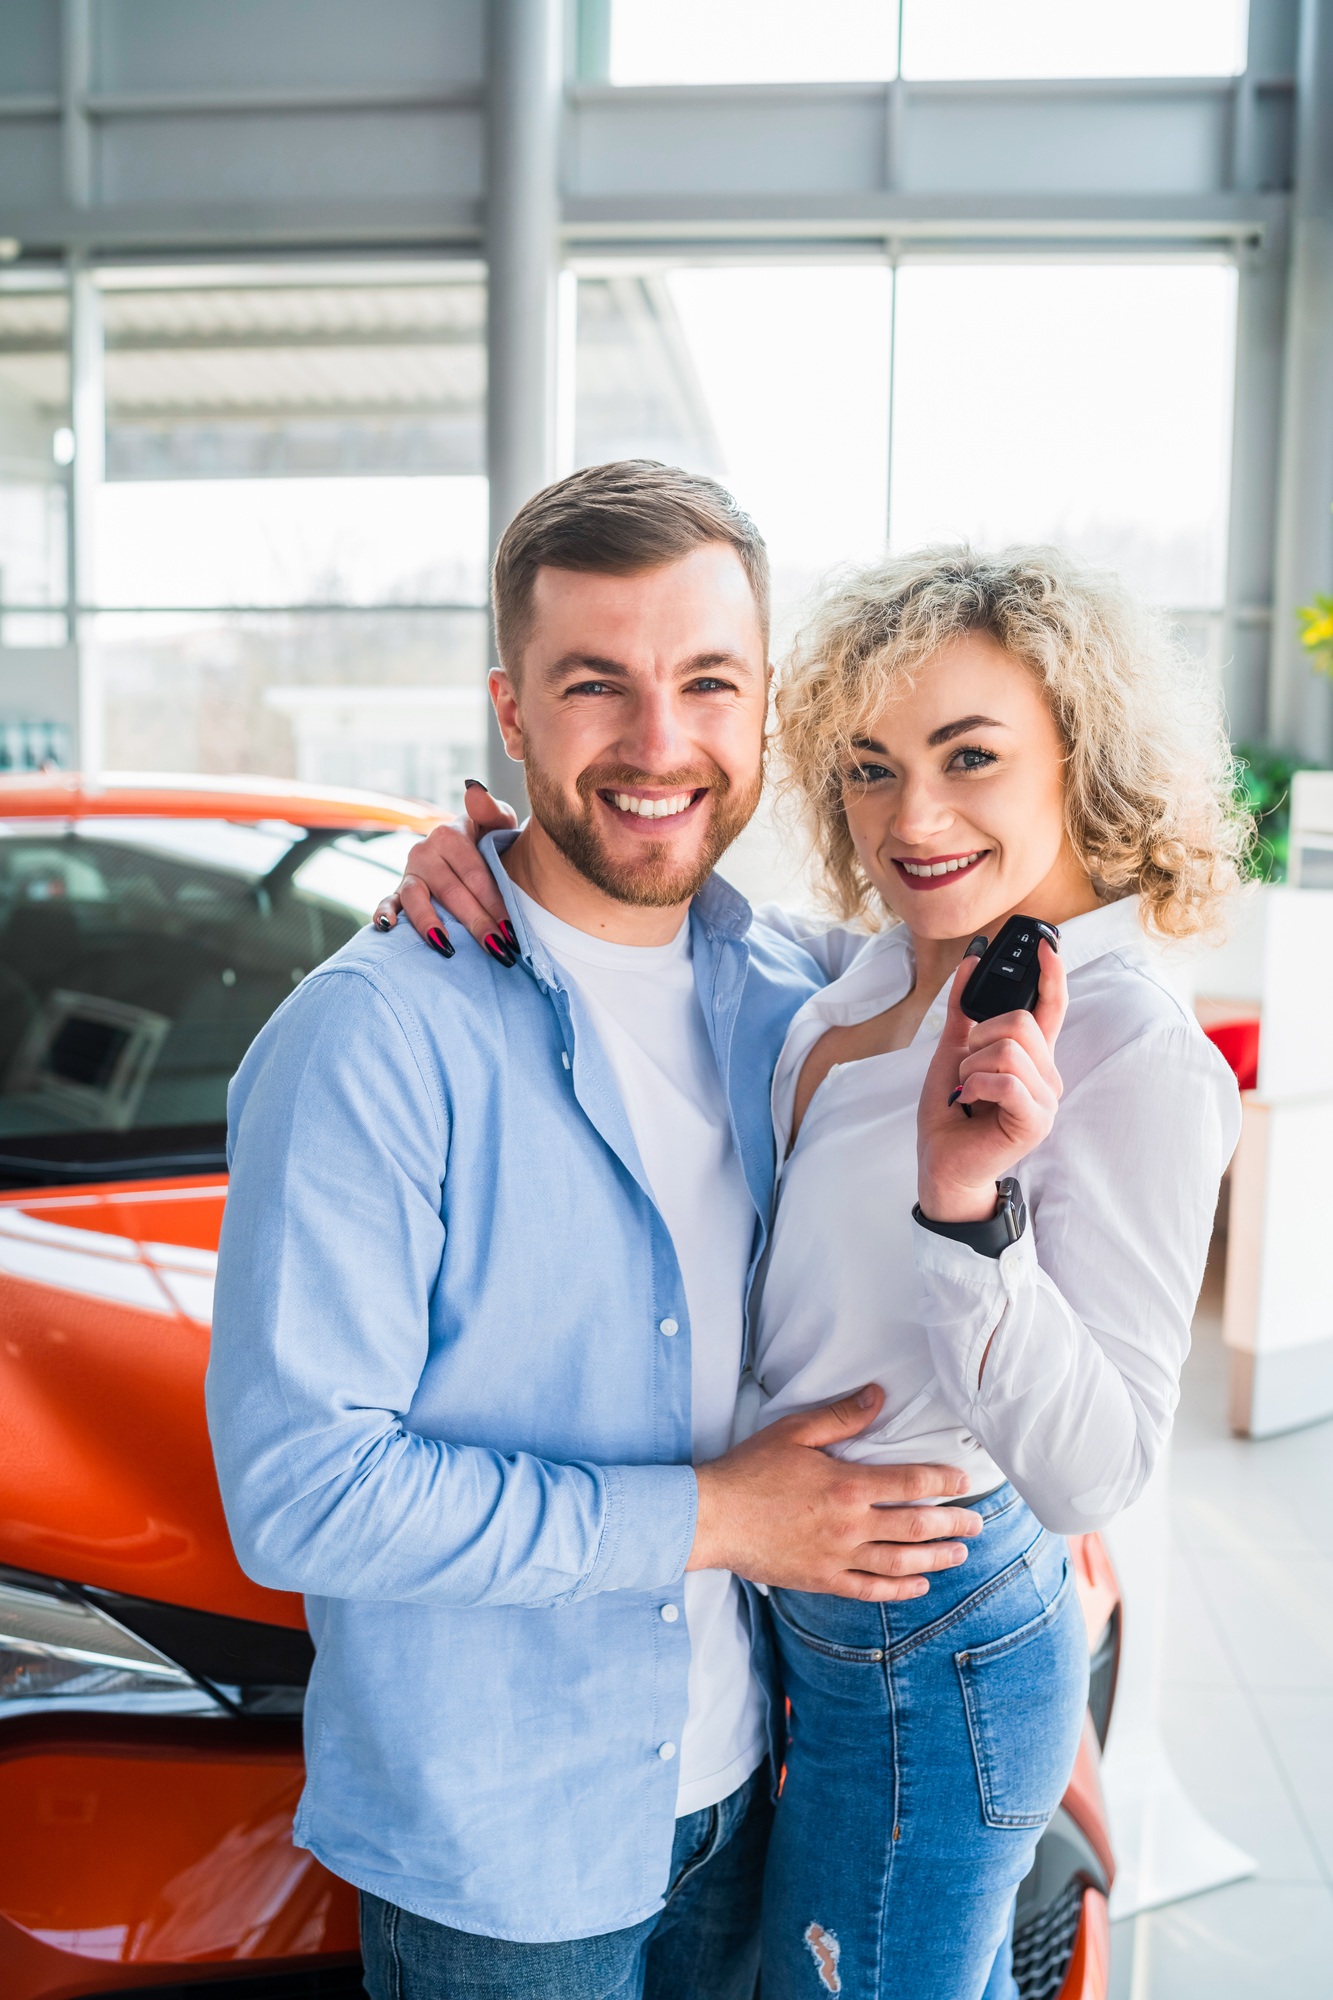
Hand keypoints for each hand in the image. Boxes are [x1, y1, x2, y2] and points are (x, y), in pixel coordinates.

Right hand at [374, 782, 517, 953]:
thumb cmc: (489, 839)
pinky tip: (388, 929)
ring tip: (447, 948)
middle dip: (476, 922)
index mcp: (449, 834)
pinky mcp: (398, 890)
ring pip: (416, 898)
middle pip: (451, 891)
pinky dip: (383, 914)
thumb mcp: (497, 823)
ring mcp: (410, 872)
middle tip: (498, 950)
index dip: (494, 901)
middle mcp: (425, 851)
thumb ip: (491, 809)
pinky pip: (387, 902)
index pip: (474, 872)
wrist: (471, 848)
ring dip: (430, 924)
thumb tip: (474, 790)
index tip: (512, 929)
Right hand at [690, 1385, 982, 1600]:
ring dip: (935, 1558)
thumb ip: (841, 1416)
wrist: (713, 1517)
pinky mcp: (822, 1579)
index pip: (910, 1484)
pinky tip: (919, 1585)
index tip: (964, 1483)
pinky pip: (870, 1589)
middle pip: (915, 1527)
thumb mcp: (794, 1432)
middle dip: (951, 1525)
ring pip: (900, 1562)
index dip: (943, 1483)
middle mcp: (849, 1524)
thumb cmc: (750, 1470)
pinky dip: (899, 1589)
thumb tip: (878, 1395)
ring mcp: (837, 1556)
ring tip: (959, 1554)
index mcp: (846, 1485)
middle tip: (976, 1524)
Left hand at [917, 937, 1066, 1223]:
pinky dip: (976, 1085)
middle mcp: (1046, 1073)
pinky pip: (1007, 1082)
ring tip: (967, 1089)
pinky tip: (968, 1100)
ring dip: (972, 1067)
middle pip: (1022, 1022)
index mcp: (1031, 1055)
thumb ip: (963, 1009)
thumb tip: (971, 961)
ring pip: (1010, 1051)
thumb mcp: (952, 1051)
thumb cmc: (950, 1110)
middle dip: (980, 1038)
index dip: (1051, 974)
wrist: (942, 1160)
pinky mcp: (1036, 1121)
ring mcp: (1045, 1098)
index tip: (1044, 944)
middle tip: (967, 1067)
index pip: (1052, 1007)